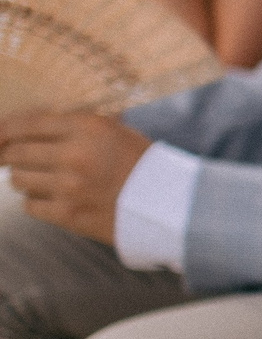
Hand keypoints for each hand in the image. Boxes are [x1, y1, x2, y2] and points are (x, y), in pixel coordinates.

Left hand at [0, 113, 148, 244]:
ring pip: (18, 179)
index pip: (26, 124)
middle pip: (15, 152)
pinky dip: (36, 201)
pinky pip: (30, 205)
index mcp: (88, 128)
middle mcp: (74, 154)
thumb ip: (77, 127)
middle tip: (13, 158)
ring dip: (24, 178)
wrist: (168, 204)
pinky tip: (53, 198)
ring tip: (42, 179)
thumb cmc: (143, 164)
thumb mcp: (115, 132)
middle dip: (10, 155)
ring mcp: (68, 186)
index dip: (4, 130)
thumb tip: (32, 128)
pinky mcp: (67, 214)